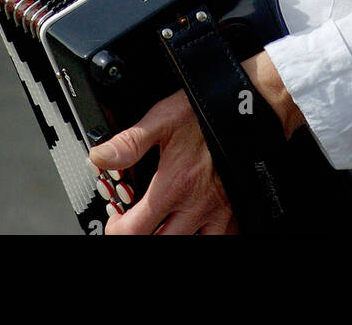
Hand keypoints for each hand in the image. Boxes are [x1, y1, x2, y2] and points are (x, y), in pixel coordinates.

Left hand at [90, 90, 237, 235]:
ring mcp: (217, 212)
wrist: (251, 106)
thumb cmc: (209, 111)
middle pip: (161, 243)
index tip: (116, 220)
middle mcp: (194, 207)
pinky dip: (207, 236)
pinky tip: (199, 227)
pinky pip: (223, 237)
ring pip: (193, 245)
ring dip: (174, 238)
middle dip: (143, 237)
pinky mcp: (235, 208)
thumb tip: (100, 157)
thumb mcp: (163, 119)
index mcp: (172, 187)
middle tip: (136, 224)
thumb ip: (130, 142)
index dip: (117, 230)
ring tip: (165, 227)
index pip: (134, 231)